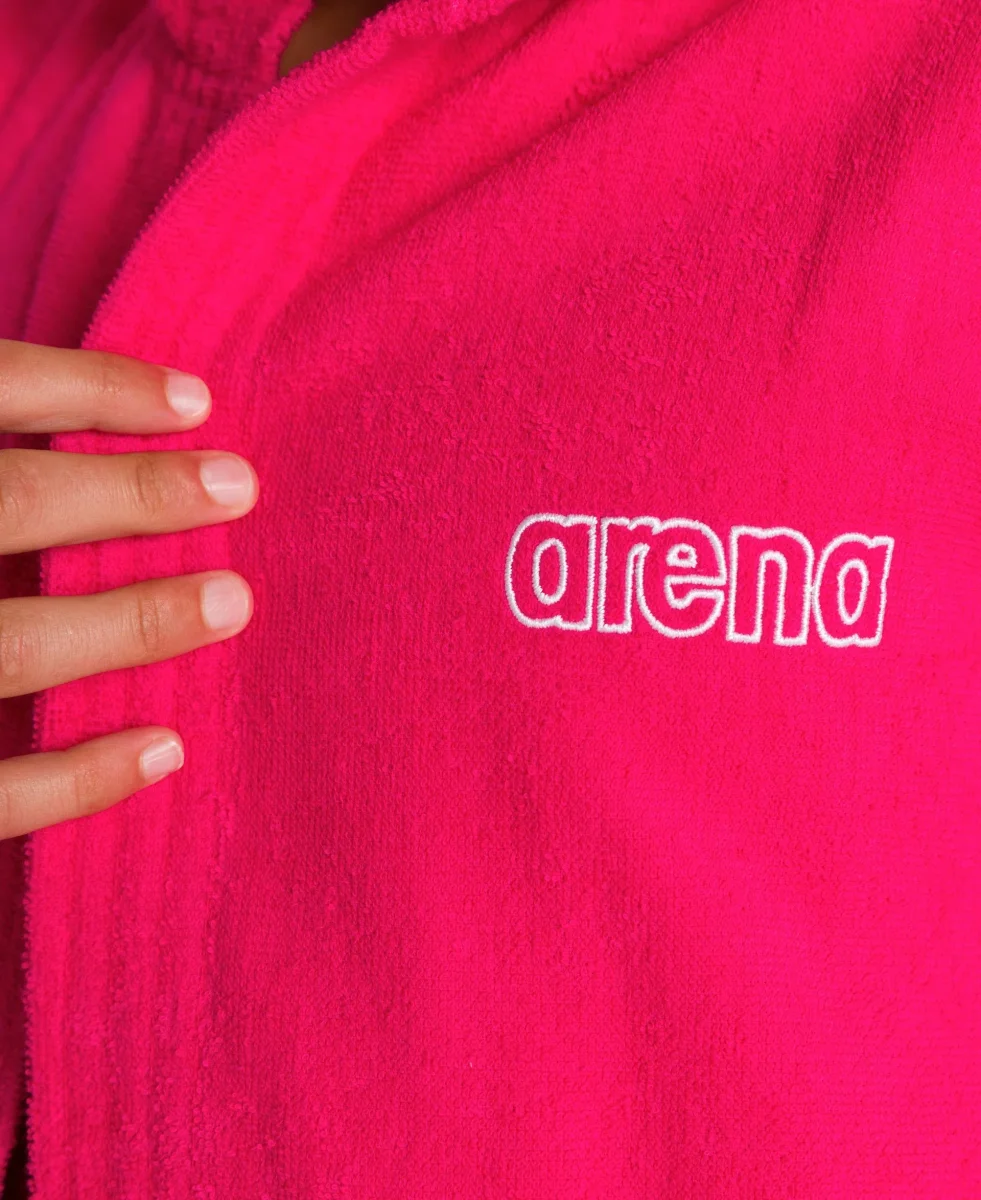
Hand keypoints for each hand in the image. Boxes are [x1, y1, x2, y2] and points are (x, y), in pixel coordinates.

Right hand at [0, 339, 258, 837]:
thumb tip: (69, 424)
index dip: (91, 388)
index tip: (197, 401)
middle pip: (6, 506)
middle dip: (130, 495)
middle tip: (240, 489)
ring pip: (9, 646)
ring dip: (129, 623)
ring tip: (232, 603)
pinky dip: (75, 778)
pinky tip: (164, 749)